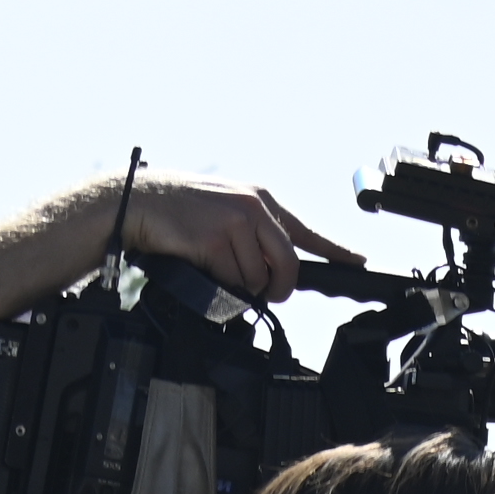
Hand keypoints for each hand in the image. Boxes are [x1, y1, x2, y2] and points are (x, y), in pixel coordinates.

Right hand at [115, 176, 355, 302]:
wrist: (137, 201)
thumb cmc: (179, 211)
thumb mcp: (225, 211)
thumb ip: (254, 236)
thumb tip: (274, 274)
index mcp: (260, 200)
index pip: (305, 231)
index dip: (334, 250)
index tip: (357, 261)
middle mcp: (254, 208)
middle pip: (288, 266)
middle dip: (278, 288)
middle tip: (264, 292)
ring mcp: (236, 221)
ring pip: (259, 279)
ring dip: (239, 285)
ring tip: (214, 263)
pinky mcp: (216, 239)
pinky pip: (234, 281)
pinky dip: (220, 283)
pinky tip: (202, 261)